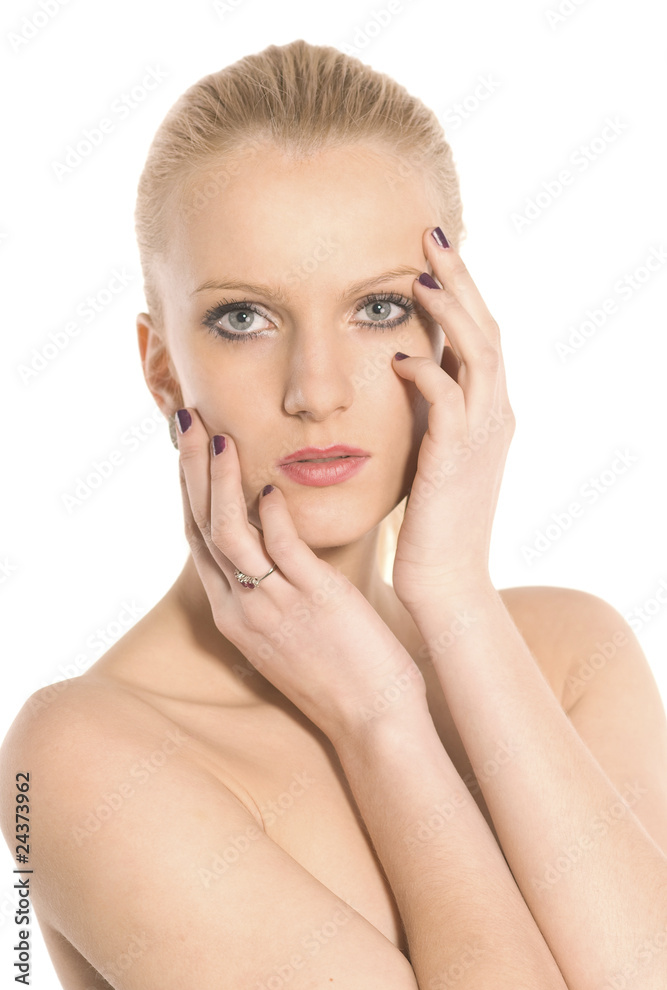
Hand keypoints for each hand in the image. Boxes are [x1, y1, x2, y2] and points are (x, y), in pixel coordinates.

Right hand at [175, 408, 427, 746]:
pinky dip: (271, 517)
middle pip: (202, 527)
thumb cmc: (340, 676)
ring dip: (222, 482)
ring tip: (220, 437)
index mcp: (235, 614)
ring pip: (229, 533)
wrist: (371, 724)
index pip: (199, 541)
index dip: (191, 491)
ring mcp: (273, 605)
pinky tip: (268, 489)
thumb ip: (277, 589)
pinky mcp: (313, 600)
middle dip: (193, 471)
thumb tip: (280, 544)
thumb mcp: (291, 632)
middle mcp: (242, 608)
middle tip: (188, 423)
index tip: (191, 450)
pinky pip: (281, 551)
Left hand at [391, 228, 514, 610]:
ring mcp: (482, 437)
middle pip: (486, 329)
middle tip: (432, 237)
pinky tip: (398, 357)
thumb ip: (431, 411)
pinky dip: (427, 374)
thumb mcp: (435, 453)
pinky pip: (448, 403)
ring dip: (450, 313)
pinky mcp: (456, 461)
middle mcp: (495, 416)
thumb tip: (408, 370)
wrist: (446, 579)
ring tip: (418, 278)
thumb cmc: (431, 521)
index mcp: (489, 412)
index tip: (432, 254)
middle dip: (461, 281)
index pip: (481, 335)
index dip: (462, 291)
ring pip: (479, 356)